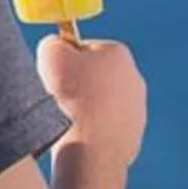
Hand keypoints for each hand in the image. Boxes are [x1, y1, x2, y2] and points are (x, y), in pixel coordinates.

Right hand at [37, 34, 147, 165]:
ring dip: (83, 108)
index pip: (83, 49)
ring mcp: (137, 107)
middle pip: (93, 76)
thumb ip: (52, 43)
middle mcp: (134, 77)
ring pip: (100, 102)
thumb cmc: (72, 96)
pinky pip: (105, 126)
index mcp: (118, 53)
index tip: (54, 76)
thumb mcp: (50, 54)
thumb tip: (55, 48)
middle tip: (58, 97)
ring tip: (68, 118)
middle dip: (75, 85)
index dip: (64, 62)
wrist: (93, 145)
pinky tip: (81, 134)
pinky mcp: (133, 133)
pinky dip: (91, 129)